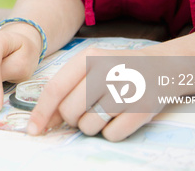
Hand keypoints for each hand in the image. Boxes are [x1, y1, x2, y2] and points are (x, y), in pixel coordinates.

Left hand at [26, 47, 158, 141]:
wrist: (161, 68)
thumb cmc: (116, 70)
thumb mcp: (89, 68)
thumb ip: (65, 89)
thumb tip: (43, 119)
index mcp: (88, 58)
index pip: (56, 89)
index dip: (41, 112)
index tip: (33, 130)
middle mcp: (106, 71)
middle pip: (70, 111)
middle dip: (71, 119)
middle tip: (86, 110)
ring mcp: (126, 90)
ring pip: (89, 126)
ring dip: (92, 126)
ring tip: (106, 110)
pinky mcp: (142, 109)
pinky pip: (111, 135)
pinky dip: (112, 132)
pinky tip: (121, 116)